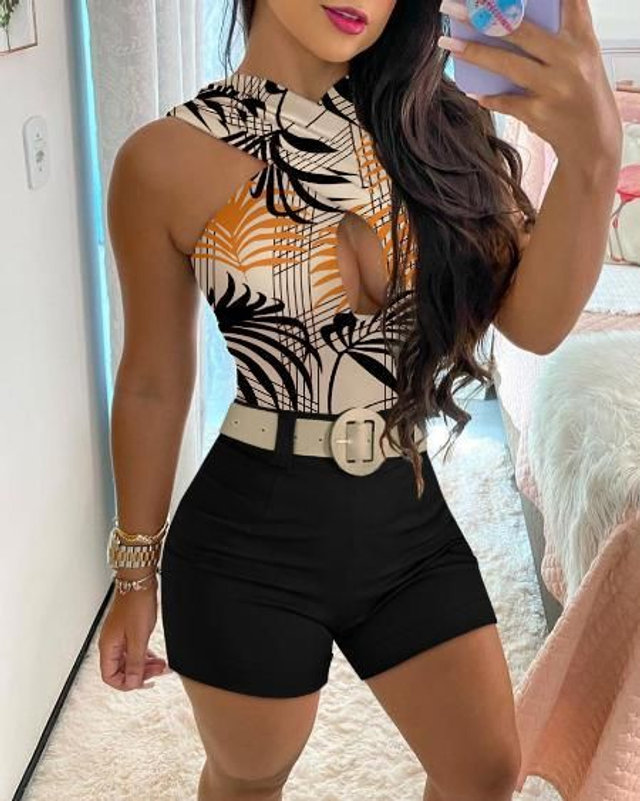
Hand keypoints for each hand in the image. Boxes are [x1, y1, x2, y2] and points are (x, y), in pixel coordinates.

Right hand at [98, 581, 171, 690]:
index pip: (110, 677)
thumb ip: (135, 662)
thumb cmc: (136, 604)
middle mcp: (111, 644)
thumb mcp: (138, 638)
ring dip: (145, 666)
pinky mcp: (128, 632)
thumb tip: (133, 682)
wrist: (139, 582)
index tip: (143, 682)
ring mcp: (119, 638)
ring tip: (162, 666)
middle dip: (140, 674)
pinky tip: (156, 658)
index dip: (126, 683)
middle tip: (159, 672)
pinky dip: (145, 656)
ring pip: (129, 661)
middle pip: (121, 670)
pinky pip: (134, 651)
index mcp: (108, 647)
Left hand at [437, 0, 622, 167]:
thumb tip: (510, 17)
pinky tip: (472, 91)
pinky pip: (505, 101)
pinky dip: (488, 97)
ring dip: (473, 52)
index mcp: (582, 39)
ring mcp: (554, 87)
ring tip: (448, 43)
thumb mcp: (583, 57)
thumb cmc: (582, 92)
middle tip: (453, 8)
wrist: (593, 140)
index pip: (566, 1)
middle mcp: (569, 60)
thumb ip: (559, 35)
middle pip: (520, 30)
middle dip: (483, 16)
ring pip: (507, 64)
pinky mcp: (539, 113)